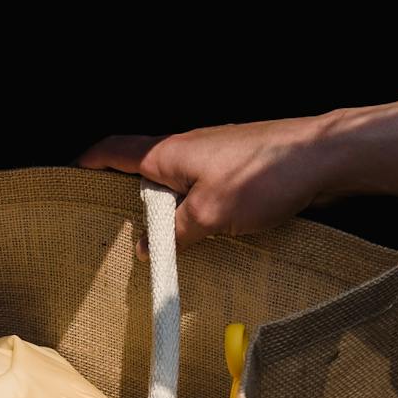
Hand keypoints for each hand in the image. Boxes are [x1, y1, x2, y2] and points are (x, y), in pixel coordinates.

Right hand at [82, 117, 346, 245]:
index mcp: (168, 153)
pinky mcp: (241, 170)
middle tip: (117, 231)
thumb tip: (148, 247)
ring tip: (163, 245)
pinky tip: (205, 238)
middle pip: (146, 173)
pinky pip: (206, 193)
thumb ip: (175, 233)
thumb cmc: (264, 176)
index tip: (71, 175)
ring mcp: (216, 158)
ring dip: (169, 212)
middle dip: (131, 200)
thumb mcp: (209, 215)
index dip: (91, 163)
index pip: (116, 152)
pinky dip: (197, 213)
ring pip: (179, 186)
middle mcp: (188, 149)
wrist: (325, 158)